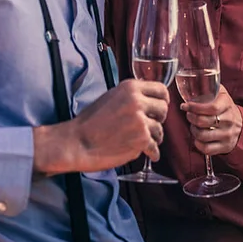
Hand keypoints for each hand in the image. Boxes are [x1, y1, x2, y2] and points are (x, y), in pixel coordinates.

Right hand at [34, 79, 169, 175]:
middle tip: (149, 126)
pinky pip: (155, 147)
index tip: (160, 108)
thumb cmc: (90, 122)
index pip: (161, 89)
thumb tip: (149, 101)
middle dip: (158, 119)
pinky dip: (152, 152)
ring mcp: (140, 121)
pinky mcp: (141, 140)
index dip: (163, 100)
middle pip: (164, 109)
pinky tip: (149, 154)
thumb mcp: (111, 97)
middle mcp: (138, 101)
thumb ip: (131, 97)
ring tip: (143, 141)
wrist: (78, 142)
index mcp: (131, 87)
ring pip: (160, 130)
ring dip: (154, 137)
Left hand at [181, 85, 242, 156]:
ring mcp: (228, 135)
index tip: (186, 106)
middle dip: (191, 118)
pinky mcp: (225, 146)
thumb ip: (210, 86)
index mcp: (227, 104)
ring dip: (193, 130)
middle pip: (204, 122)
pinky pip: (207, 149)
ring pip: (203, 136)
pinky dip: (198, 144)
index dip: (195, 107)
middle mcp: (229, 120)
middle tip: (188, 114)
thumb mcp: (221, 94)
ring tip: (193, 125)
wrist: (242, 125)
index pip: (211, 107)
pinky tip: (198, 138)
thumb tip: (190, 81)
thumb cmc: (225, 107)